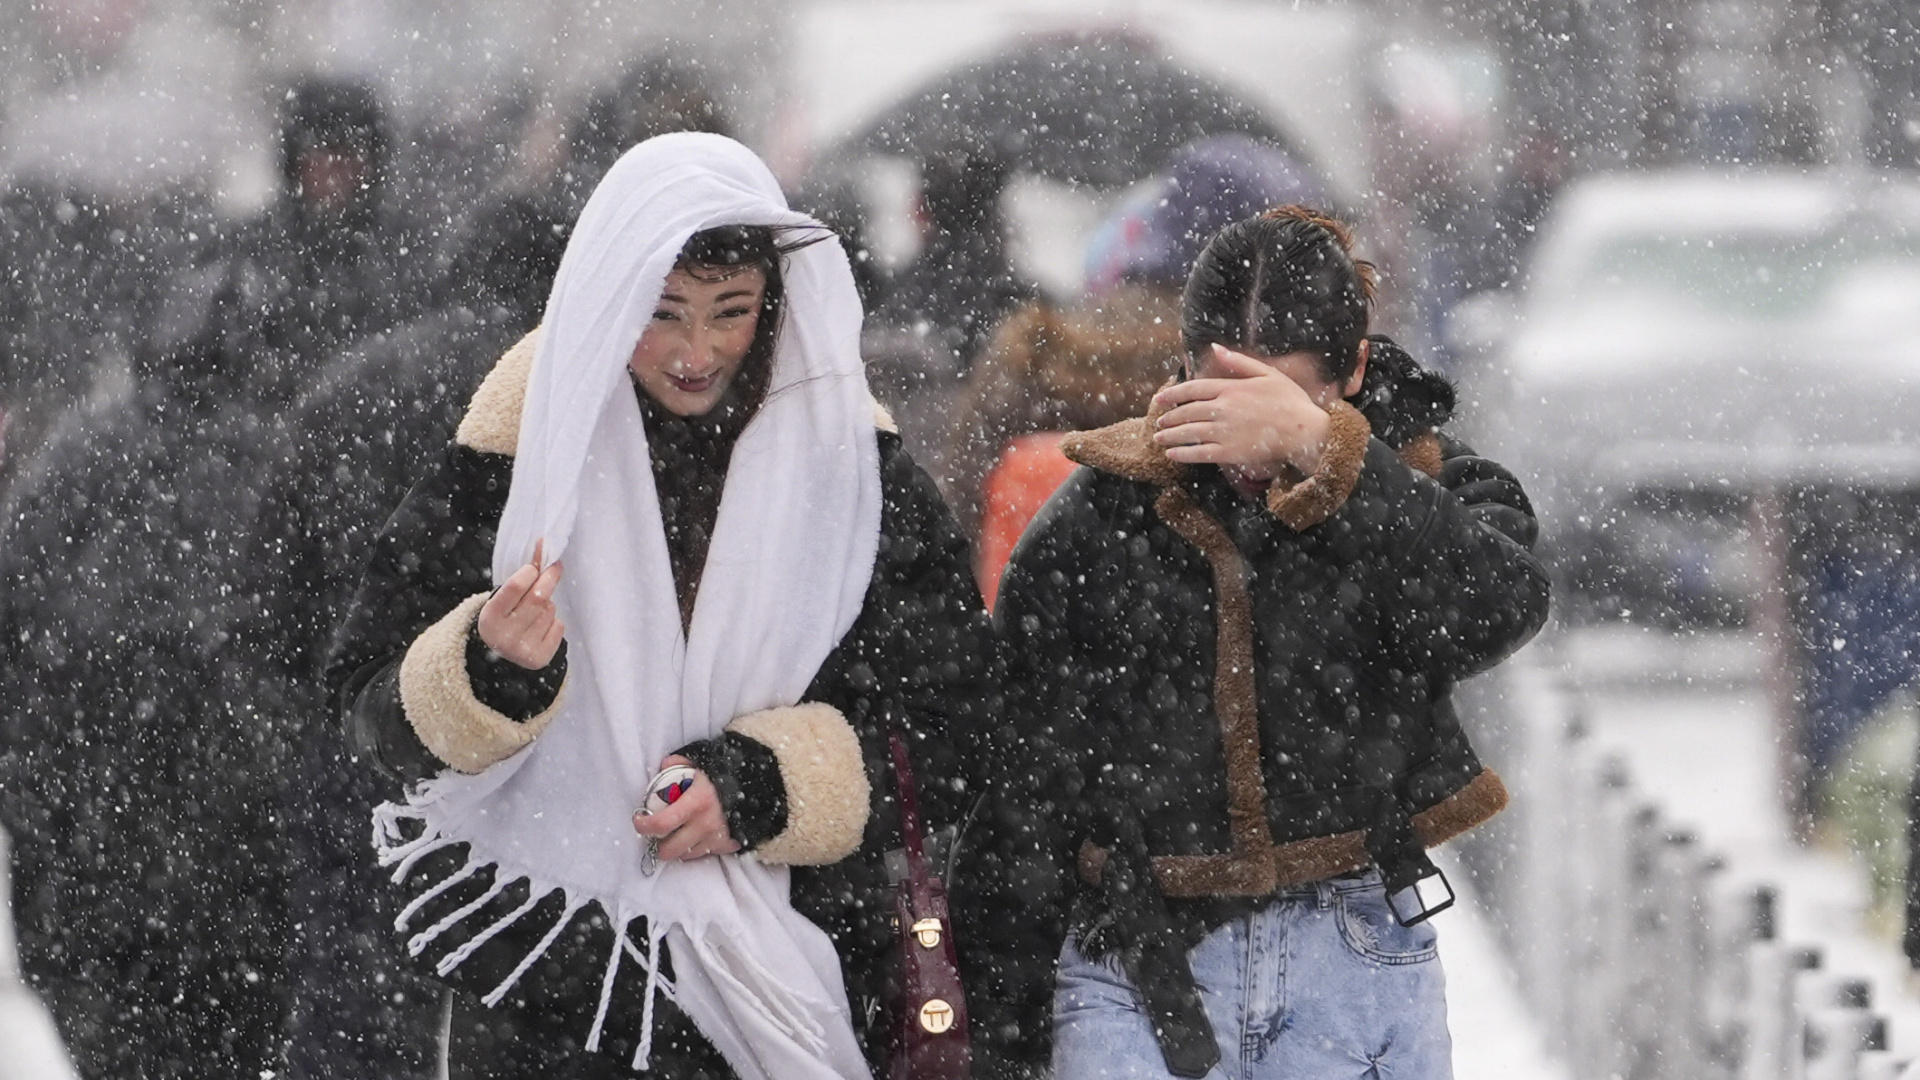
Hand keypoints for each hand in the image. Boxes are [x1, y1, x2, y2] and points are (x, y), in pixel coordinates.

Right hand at [477, 539, 565, 668]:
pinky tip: (541, 626)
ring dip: (548, 604)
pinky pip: (558, 626)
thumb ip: (520, 576)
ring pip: (549, 611)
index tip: (534, 566)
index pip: (516, 587)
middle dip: (549, 578)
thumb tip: (543, 545)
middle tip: (556, 566)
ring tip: (535, 610)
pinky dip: (554, 621)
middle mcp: (504, 637)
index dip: (530, 572)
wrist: (499, 657)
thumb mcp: (502, 599)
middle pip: (538, 598)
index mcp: (490, 618)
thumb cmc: (504, 618)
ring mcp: (523, 650)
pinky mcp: (540, 658)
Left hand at [632, 755, 740, 861]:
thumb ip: (680, 762)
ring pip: (686, 855)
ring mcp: (717, 838)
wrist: (763, 784)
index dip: (643, 826)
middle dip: (659, 844)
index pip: (660, 824)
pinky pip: (705, 854)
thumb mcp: (703, 761)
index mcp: (696, 802)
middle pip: (669, 850)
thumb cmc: (729, 772)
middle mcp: (705, 825)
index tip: (639, 820)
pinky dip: (698, 848)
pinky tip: (697, 835)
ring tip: (679, 833)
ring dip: (679, 847)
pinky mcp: (729, 845)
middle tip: (659, 833)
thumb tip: (663, 766)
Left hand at [1152, 345, 1331, 479]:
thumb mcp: (1266, 373)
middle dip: (1169, 417)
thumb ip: (1238, 361)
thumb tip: (1215, 347)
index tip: (1160, 399)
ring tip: (1159, 439)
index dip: (1172, 394)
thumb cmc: (1290, 400)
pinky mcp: (1229, 452)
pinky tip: (1172, 454)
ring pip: (1188, 432)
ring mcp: (1225, 431)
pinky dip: (1182, 454)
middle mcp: (1223, 408)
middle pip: (1186, 411)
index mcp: (1231, 388)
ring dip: (1170, 436)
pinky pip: (1199, 453)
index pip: (1192, 389)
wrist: (1304, 430)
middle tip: (1159, 422)